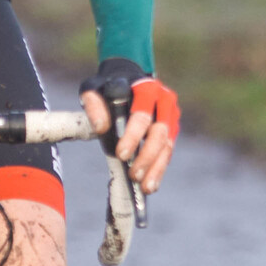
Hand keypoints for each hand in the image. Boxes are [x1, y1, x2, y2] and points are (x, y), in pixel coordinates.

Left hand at [81, 68, 179, 196]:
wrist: (126, 79)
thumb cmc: (108, 87)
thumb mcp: (94, 88)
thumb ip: (93, 104)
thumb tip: (100, 127)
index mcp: (146, 88)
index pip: (142, 114)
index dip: (133, 135)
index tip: (121, 154)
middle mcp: (164, 100)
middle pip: (159, 132)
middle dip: (146, 156)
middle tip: (133, 174)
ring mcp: (171, 115)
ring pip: (167, 145)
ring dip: (156, 167)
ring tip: (144, 187)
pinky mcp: (172, 129)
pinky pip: (168, 152)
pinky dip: (159, 169)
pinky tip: (150, 184)